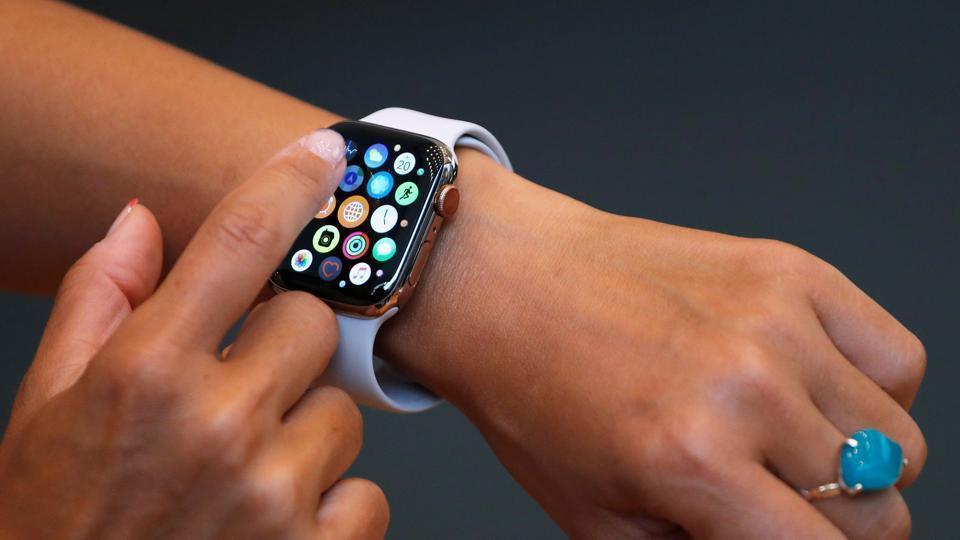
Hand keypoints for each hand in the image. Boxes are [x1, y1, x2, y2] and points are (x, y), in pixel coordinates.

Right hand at [0, 131, 387, 538]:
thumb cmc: (55, 525)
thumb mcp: (44, 410)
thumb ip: (97, 305)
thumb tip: (140, 222)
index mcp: (145, 374)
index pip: (237, 243)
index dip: (287, 183)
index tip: (324, 154)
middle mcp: (216, 423)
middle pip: (314, 324)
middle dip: (283, 350)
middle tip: (237, 395)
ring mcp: (272, 492)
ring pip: (343, 412)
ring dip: (304, 434)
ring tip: (243, 476)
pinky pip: (367, 492)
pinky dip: (331, 507)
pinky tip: (273, 526)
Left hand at [382, 155, 926, 538]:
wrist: (504, 284)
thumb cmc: (535, 396)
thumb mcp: (600, 519)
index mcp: (693, 462)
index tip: (782, 538)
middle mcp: (746, 388)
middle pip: (877, 510)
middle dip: (833, 526)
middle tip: (776, 502)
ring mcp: (775, 321)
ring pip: (896, 441)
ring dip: (853, 462)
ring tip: (786, 442)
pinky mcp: (789, 270)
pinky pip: (896, 357)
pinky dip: (870, 388)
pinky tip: (809, 386)